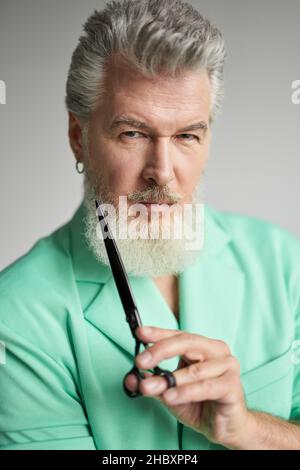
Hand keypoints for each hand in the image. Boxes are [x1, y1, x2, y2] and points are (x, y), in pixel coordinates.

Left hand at [124, 325, 249, 448]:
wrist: (224, 426)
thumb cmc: (199, 402)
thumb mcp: (170, 392)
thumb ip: (153, 383)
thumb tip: (131, 379)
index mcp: (201, 346)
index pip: (177, 335)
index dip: (158, 333)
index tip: (139, 333)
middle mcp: (216, 350)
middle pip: (186, 343)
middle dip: (160, 351)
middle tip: (140, 361)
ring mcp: (227, 366)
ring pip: (194, 369)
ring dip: (169, 379)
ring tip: (149, 387)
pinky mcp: (232, 386)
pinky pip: (206, 387)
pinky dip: (185, 392)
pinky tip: (170, 396)